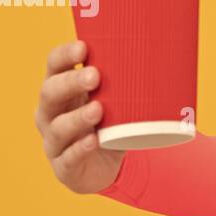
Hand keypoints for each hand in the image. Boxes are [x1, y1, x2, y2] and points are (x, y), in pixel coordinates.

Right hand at [35, 40, 125, 193]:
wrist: (104, 168)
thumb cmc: (109, 124)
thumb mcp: (115, 101)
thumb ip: (127, 81)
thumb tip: (166, 51)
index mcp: (59, 90)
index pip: (53, 66)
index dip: (64, 56)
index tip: (84, 47)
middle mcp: (49, 113)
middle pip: (50, 93)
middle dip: (71, 83)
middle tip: (95, 76)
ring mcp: (54, 141)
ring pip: (59, 127)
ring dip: (77, 117)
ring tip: (98, 109)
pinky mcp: (65, 166)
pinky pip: (69, 157)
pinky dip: (80, 148)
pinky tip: (93, 141)